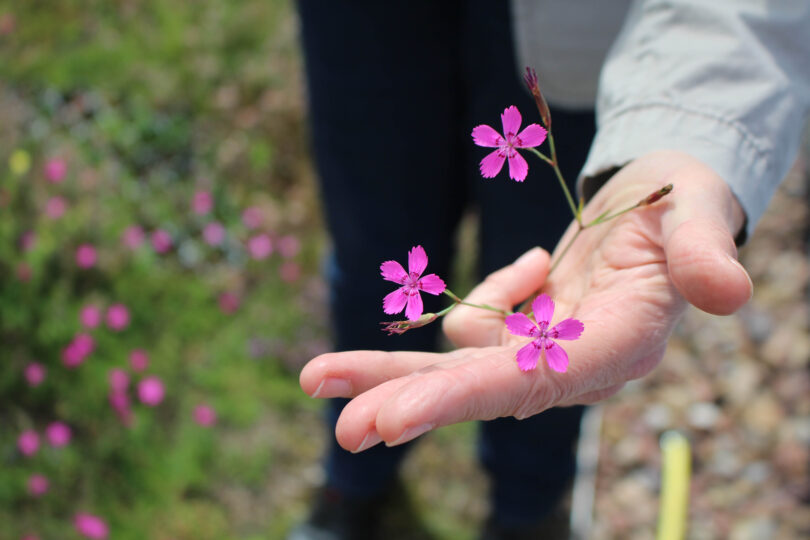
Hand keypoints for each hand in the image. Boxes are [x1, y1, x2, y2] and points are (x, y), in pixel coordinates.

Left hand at [300, 150, 751, 452]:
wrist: (661, 198)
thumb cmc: (681, 199)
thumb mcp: (697, 210)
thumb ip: (705, 249)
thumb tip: (727, 293)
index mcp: (618, 344)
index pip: (535, 380)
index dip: (464, 396)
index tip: (392, 417)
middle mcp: (575, 362)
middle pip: (480, 389)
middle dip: (409, 404)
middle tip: (340, 430)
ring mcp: (545, 352)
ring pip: (456, 370)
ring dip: (388, 372)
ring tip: (315, 376)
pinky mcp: (524, 333)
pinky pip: (475, 323)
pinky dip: (490, 293)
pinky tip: (536, 266)